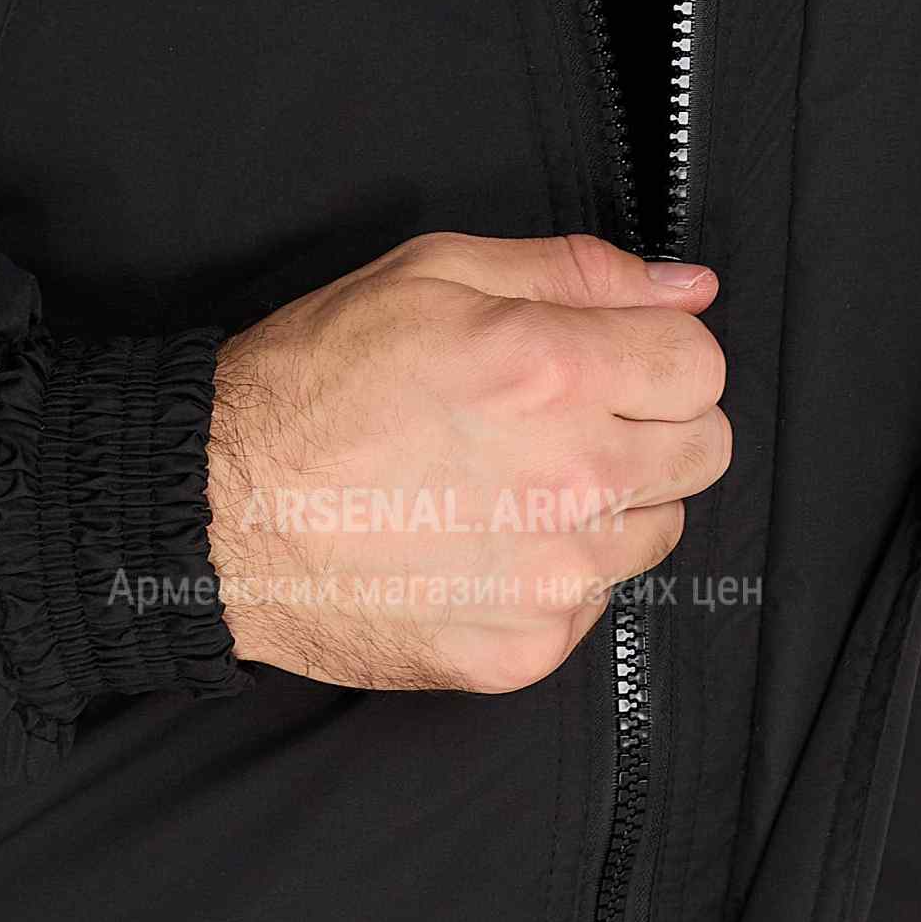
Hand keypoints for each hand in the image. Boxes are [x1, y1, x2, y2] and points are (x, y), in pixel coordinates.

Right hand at [208, 232, 728, 692]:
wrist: (215, 517)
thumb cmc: (310, 386)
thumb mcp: (431, 275)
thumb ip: (575, 272)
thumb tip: (688, 288)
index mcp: (555, 372)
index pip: (702, 365)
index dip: (655, 355)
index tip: (607, 363)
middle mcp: (571, 480)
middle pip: (705, 452)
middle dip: (651, 426)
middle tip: (565, 422)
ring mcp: (553, 576)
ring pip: (657, 533)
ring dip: (609, 506)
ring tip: (510, 486)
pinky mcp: (526, 648)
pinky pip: (594, 606)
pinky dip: (553, 577)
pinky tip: (478, 545)